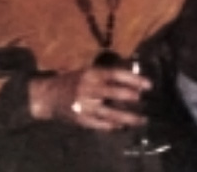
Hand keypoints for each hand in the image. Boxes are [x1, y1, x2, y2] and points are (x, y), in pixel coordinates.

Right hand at [29, 65, 151, 130]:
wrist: (48, 96)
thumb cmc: (73, 80)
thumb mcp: (89, 71)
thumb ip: (108, 74)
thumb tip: (134, 74)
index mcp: (91, 74)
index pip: (116, 75)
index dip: (133, 79)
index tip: (148, 84)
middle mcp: (88, 89)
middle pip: (113, 92)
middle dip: (130, 96)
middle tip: (143, 100)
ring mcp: (84, 106)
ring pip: (109, 113)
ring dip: (127, 117)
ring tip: (141, 119)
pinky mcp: (80, 119)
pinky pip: (100, 124)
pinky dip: (112, 126)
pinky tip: (122, 126)